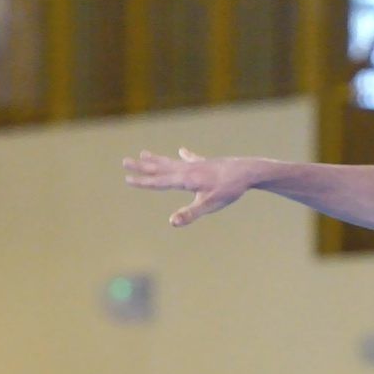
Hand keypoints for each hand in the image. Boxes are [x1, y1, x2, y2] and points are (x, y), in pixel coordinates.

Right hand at [122, 148, 257, 225]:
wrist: (248, 171)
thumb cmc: (229, 189)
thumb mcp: (210, 204)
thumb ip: (191, 214)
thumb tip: (172, 222)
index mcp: (186, 180)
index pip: (159, 182)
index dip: (143, 181)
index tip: (126, 178)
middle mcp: (188, 170)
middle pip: (160, 168)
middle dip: (142, 166)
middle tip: (124, 161)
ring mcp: (197, 165)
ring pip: (172, 162)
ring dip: (157, 159)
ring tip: (143, 153)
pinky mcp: (207, 163)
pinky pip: (191, 158)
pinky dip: (184, 155)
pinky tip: (181, 150)